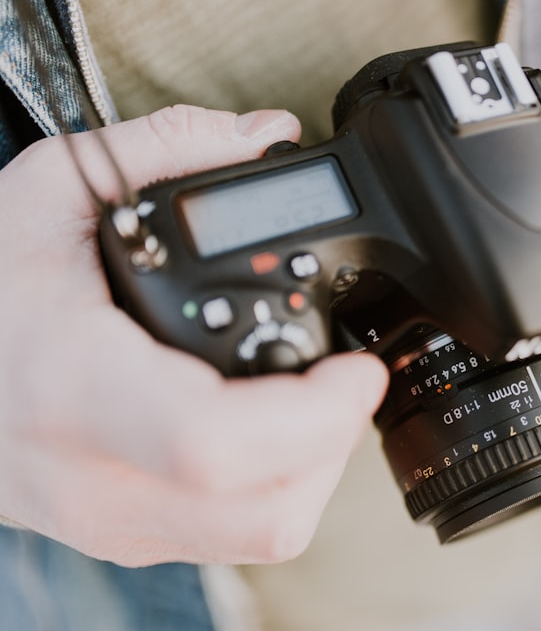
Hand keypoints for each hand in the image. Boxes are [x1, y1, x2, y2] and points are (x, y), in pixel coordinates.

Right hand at [0, 106, 387, 566]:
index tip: (358, 368)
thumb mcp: (49, 192)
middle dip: (335, 438)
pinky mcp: (132, 538)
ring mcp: (116, 523)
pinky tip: (269, 427)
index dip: (315, 415)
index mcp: (78, 389)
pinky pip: (239, 536)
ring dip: (316, 465)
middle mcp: (96, 479)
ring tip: (311, 397)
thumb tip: (266, 133)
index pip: (215, 442)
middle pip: (267, 510)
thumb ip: (162, 147)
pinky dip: (280, 483)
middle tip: (345, 377)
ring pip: (265, 533)